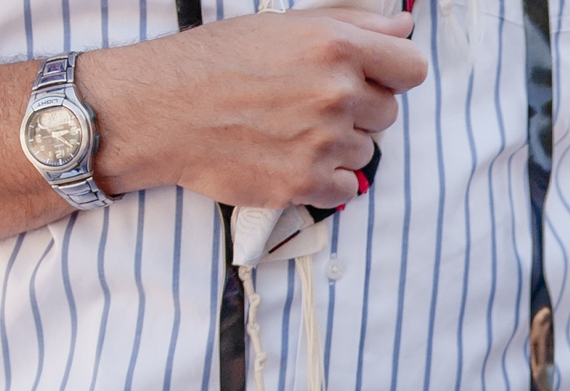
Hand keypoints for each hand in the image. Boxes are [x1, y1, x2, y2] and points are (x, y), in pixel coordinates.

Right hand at [81, 11, 428, 210]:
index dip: (394, 73)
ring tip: (291, 128)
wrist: (158, 110)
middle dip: (358, 108)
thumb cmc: (214, 61)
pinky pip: (348, 187)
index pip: (411, 67)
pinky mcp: (306, 182)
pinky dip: (327, 178)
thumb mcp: (281, 25)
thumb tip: (403, 26)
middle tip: (309, 102)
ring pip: (367, 150)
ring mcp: (323, 142)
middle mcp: (335, 94)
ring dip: (339, 144)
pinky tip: (293, 157)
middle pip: (387, 112)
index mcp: (334, 47)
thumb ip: (351, 23)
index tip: (374, 76)